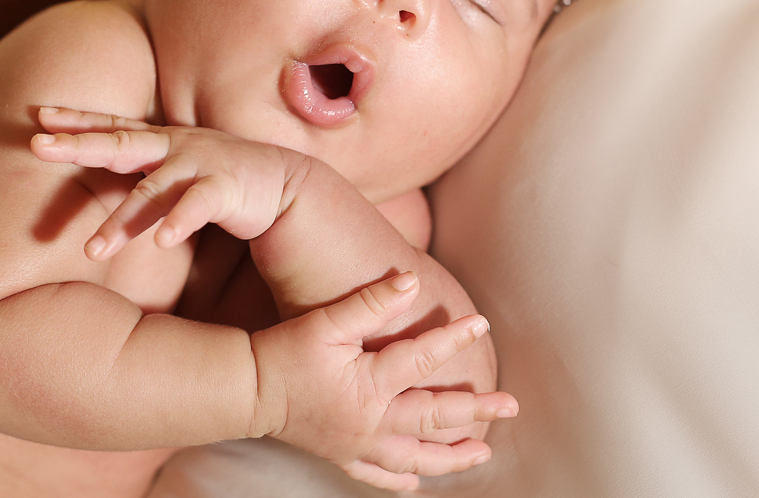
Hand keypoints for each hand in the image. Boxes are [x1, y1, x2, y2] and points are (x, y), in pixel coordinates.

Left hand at [32, 108, 305, 259]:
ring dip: (122, 220)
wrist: (285, 184)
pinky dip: (180, 221)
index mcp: (161, 141)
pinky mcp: (228, 188)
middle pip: (119, 144)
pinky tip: (163, 241)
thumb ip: (142, 172)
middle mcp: (175, 147)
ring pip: (152, 190)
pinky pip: (199, 205)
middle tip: (36, 146)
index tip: (38, 116)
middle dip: (78, 145)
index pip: (111, 126)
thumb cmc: (222, 178)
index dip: (76, 120)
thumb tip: (101, 179)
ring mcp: (201, 164)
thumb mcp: (176, 168)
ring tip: (93, 250)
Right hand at [249, 271, 517, 491]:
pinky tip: (419, 481)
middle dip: (476, 411)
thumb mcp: (326, 321)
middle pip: (434, 418)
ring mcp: (358, 445)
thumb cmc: (286, 351)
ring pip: (416, 457)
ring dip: (452, 456)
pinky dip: (403, 479)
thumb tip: (410, 281)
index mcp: (369, 385)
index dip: (453, 340)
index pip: (422, 360)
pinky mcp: (342, 455)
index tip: (481, 323)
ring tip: (482, 452)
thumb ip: (370, 303)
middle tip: (511, 405)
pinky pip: (379, 476)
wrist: (247, 390)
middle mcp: (371, 422)